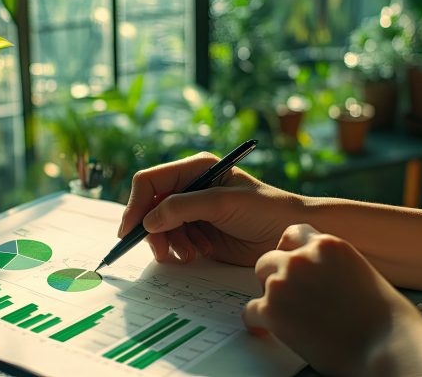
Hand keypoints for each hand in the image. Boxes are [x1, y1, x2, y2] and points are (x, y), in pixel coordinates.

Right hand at [118, 152, 303, 265]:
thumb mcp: (223, 203)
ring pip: (160, 228)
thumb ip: (184, 207)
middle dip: (154, 230)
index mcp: (194, 169)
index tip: (131, 229)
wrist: (289, 233)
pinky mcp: (198, 233)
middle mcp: (189, 188)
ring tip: (193, 253)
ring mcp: (193, 212)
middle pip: (150, 207)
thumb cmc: (265, 209)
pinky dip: (181, 250)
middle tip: (164, 251)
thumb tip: (149, 221)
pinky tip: (202, 252)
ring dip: (171, 243)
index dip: (137, 204)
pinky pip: (173, 242)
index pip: (150, 182)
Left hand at [242, 224, 421, 376]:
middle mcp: (303, 258)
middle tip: (286, 297)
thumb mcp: (359, 273)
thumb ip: (330, 267)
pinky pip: (250, 311)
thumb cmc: (384, 319)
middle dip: (275, 276)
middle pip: (270, 258)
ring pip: (261, 282)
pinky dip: (257, 322)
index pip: (294, 233)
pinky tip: (265, 329)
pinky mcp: (272, 309)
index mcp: (328, 245)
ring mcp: (284, 281)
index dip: (289, 251)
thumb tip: (314, 278)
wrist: (388, 346)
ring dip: (269, 297)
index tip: (290, 264)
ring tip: (284, 315)